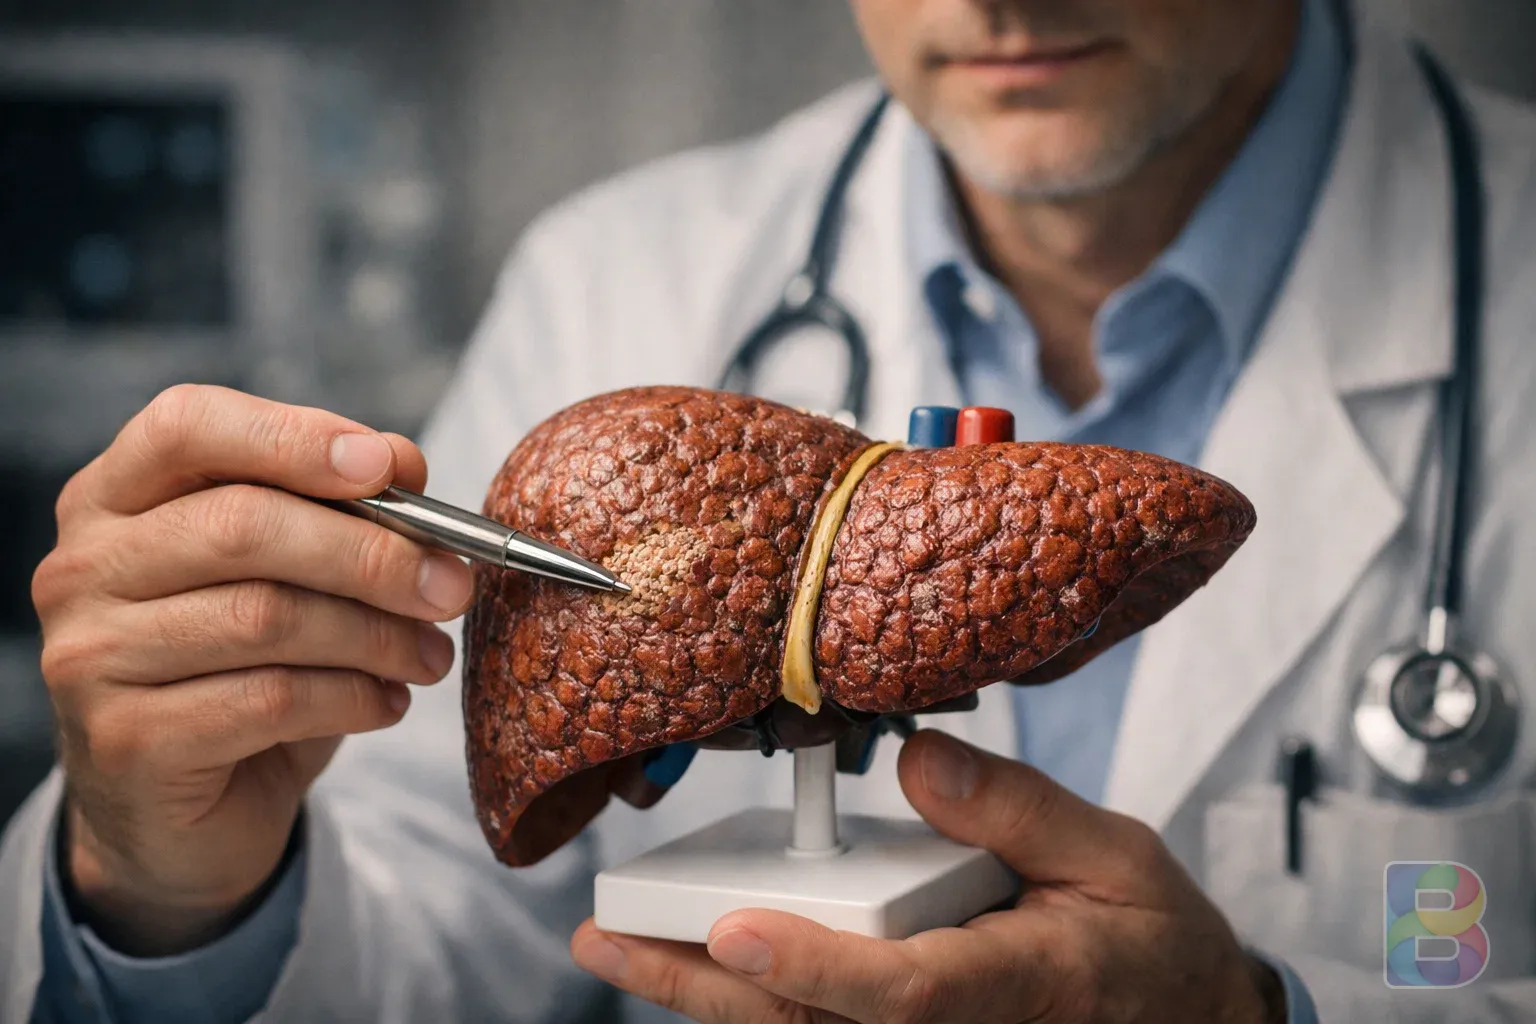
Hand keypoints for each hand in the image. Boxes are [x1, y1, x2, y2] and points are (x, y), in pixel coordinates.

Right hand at [32, 385, 474, 954]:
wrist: (178, 819)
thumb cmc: (239, 670)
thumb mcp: (287, 576)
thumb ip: (333, 510)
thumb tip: (405, 464)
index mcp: (115, 496)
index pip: (188, 426)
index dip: (295, 437)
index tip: (391, 467)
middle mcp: (84, 566)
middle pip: (242, 526)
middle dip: (371, 553)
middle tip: (453, 585)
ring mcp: (91, 656)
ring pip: (265, 617)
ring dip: (377, 635)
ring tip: (432, 655)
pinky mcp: (127, 741)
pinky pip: (269, 700)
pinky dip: (352, 698)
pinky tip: (389, 703)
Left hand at [571, 730, 1285, 1022]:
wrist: (1177, 1016)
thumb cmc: (1144, 938)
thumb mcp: (1114, 856)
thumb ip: (1018, 811)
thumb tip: (918, 763)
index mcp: (1019, 983)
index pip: (906, 990)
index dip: (817, 967)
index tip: (736, 932)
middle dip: (706, 987)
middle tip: (609, 941)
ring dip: (705, 996)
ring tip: (615, 946)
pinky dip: (749, 999)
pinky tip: (685, 960)